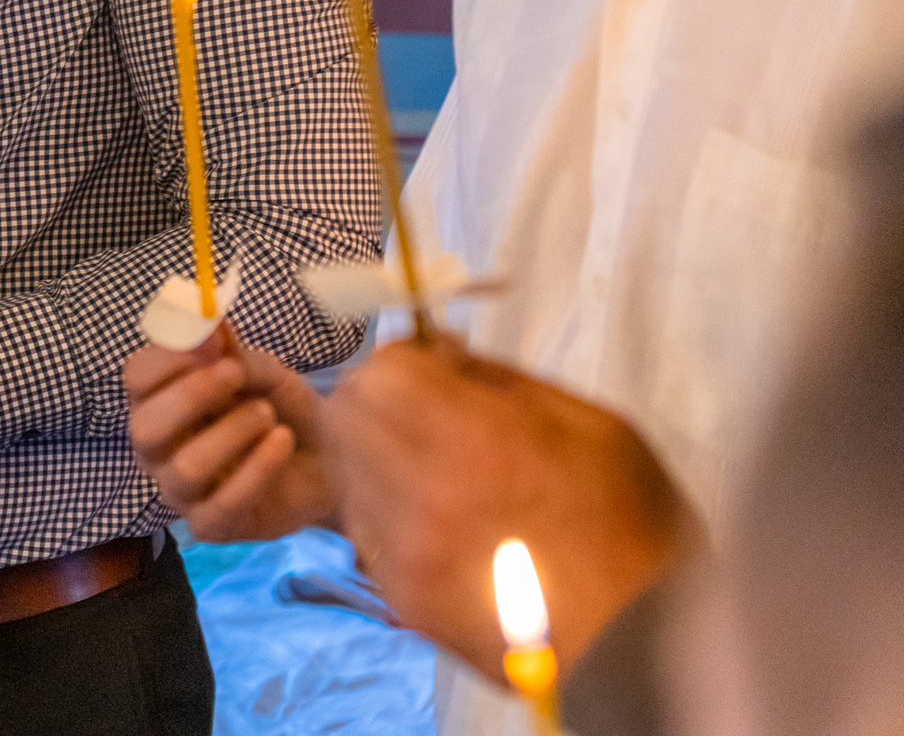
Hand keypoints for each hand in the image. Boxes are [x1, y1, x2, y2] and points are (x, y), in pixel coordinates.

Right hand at [126, 328, 337, 540]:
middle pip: (145, 428)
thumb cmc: (279, 408)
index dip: (168, 358)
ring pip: (187, 467)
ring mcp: (180, 491)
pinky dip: (258, 468)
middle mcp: (157, 449)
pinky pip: (222, 505)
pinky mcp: (210, 526)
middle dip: (192, 396)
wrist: (328, 461)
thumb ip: (233, 352)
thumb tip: (211, 324)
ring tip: (269, 416)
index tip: (213, 341)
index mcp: (158, 402)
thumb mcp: (263, 371)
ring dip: (233, 433)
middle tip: (237, 374)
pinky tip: (282, 442)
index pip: (136, 379)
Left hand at [322, 338, 697, 677]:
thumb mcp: (589, 425)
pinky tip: (440, 522)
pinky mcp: (404, 600)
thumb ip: (498, 380)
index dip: (403, 363)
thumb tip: (436, 350)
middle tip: (421, 413)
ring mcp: (407, 558)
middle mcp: (425, 501)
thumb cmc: (634, 529)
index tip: (428, 371)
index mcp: (477, 446)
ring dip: (377, 458)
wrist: (647, 644)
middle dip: (378, 403)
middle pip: (347, 418)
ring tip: (434, 472)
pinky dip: (390, 514)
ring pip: (348, 473)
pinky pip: (367, 531)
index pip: (381, 375)